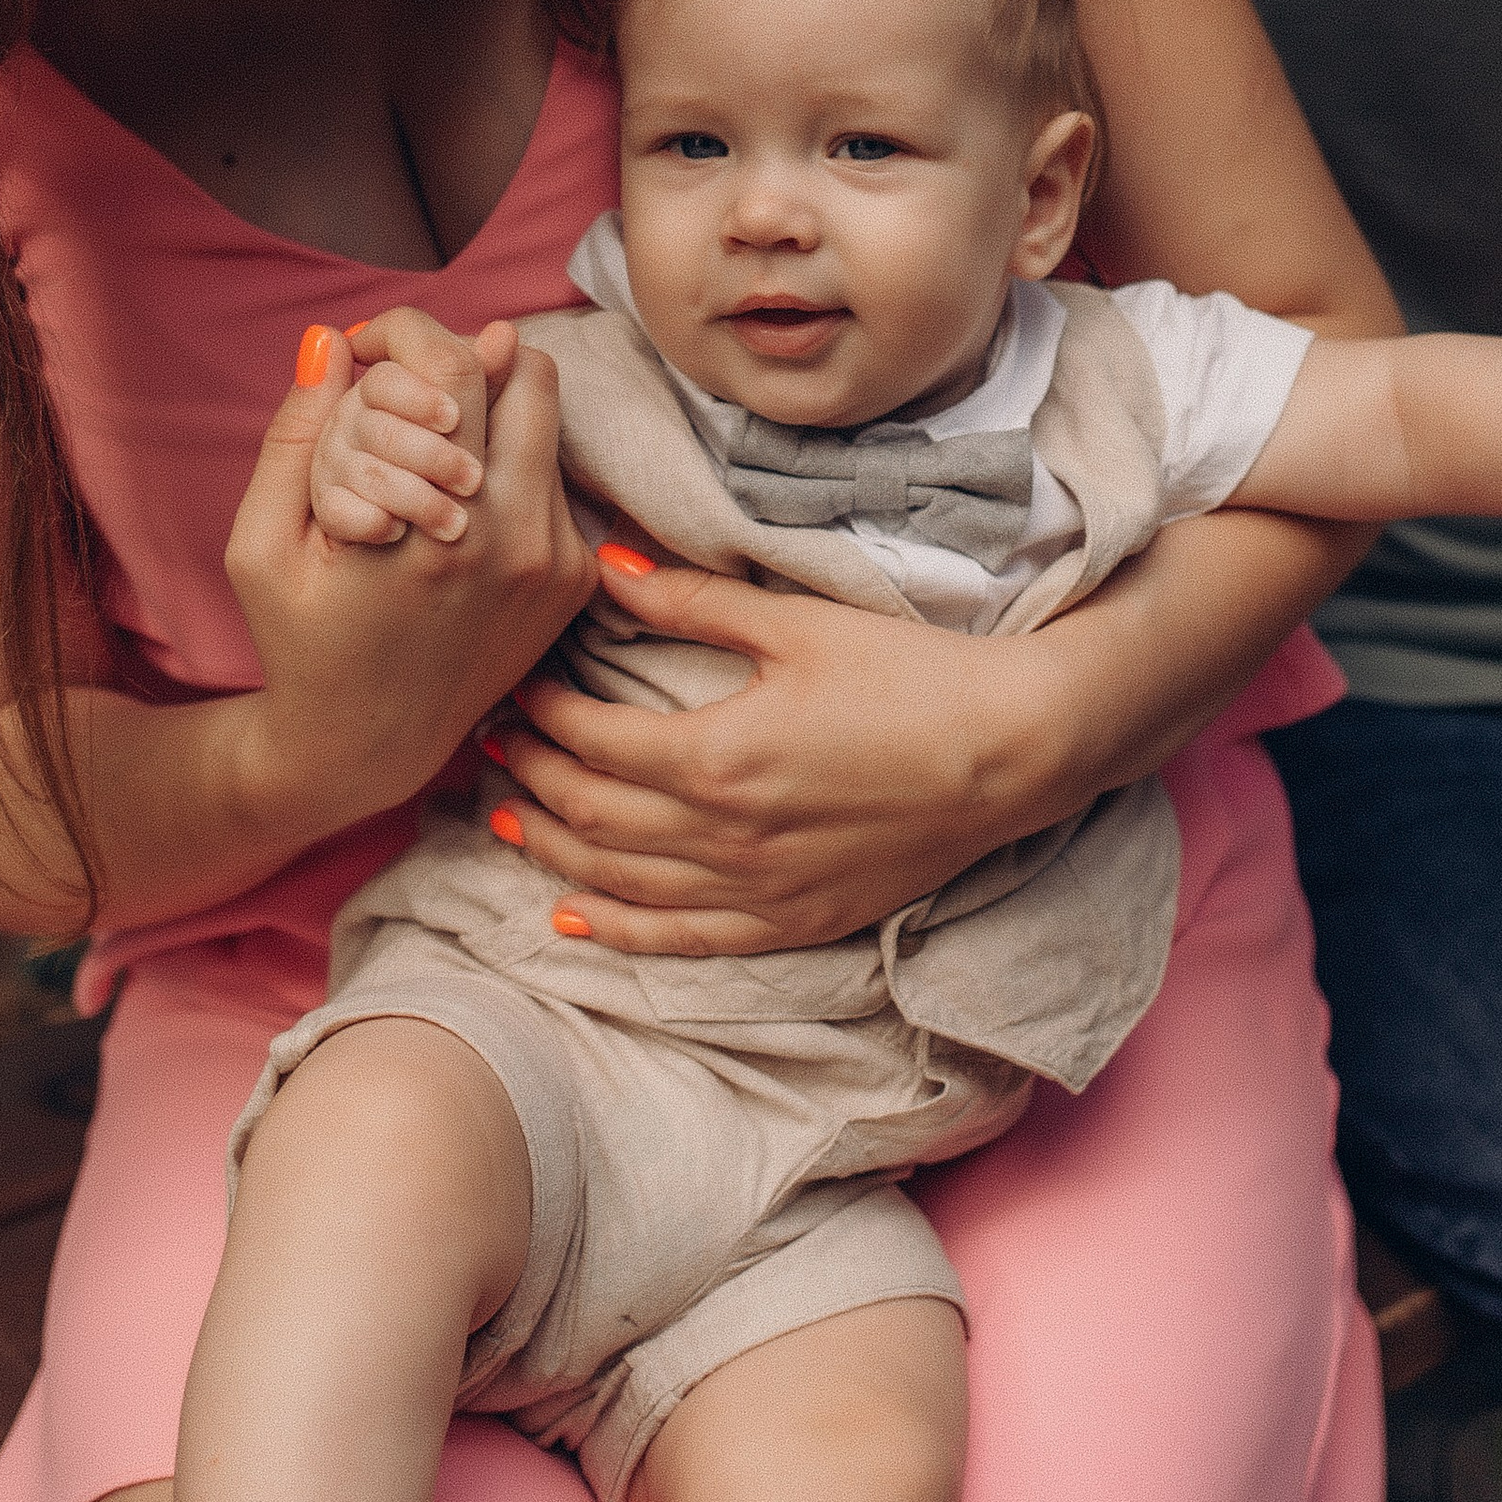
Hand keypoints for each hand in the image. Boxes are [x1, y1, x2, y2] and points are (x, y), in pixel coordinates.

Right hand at [224, 318, 597, 840]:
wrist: (369, 745)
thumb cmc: (301, 642)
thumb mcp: (262, 546)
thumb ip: (294, 435)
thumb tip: (333, 339)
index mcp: (436, 531)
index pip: (459, 368)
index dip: (412, 332)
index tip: (372, 347)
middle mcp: (515, 541)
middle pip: (528, 373)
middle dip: (463, 358)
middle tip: (408, 385)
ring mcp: (557, 561)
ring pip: (546, 420)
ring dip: (491, 412)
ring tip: (428, 448)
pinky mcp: (576, 578)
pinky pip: (553, 479)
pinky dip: (509, 468)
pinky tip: (455, 505)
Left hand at [481, 551, 1063, 952]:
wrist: (1012, 751)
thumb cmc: (911, 674)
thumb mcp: (796, 622)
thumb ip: (690, 600)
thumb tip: (608, 562)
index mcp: (717, 755)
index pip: (592, 741)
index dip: (539, 716)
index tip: (512, 689)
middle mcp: (724, 836)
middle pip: (591, 813)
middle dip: (529, 778)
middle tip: (489, 746)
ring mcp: (759, 891)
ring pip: (621, 882)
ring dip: (552, 849)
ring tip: (505, 818)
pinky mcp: (795, 921)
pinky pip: (683, 938)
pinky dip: (617, 930)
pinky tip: (569, 917)